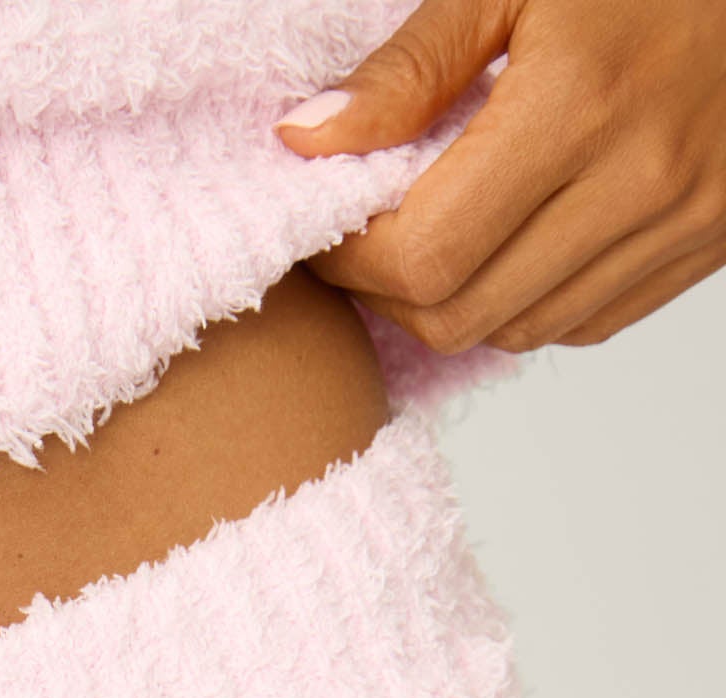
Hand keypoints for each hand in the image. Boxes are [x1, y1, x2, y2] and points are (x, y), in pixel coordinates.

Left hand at [276, 0, 725, 351]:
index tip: (328, 226)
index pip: (424, 254)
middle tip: (367, 241)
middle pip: (460, 314)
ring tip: (439, 236)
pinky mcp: (708, 242)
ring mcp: (683, 222)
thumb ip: (410, 69)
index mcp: (578, 106)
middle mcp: (638, 181)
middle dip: (390, 293)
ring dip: (457, 303)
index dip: (352, 259)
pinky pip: (584, 323)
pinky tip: (517, 242)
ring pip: (517, 332)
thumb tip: (307, 141)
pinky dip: (528, 302)